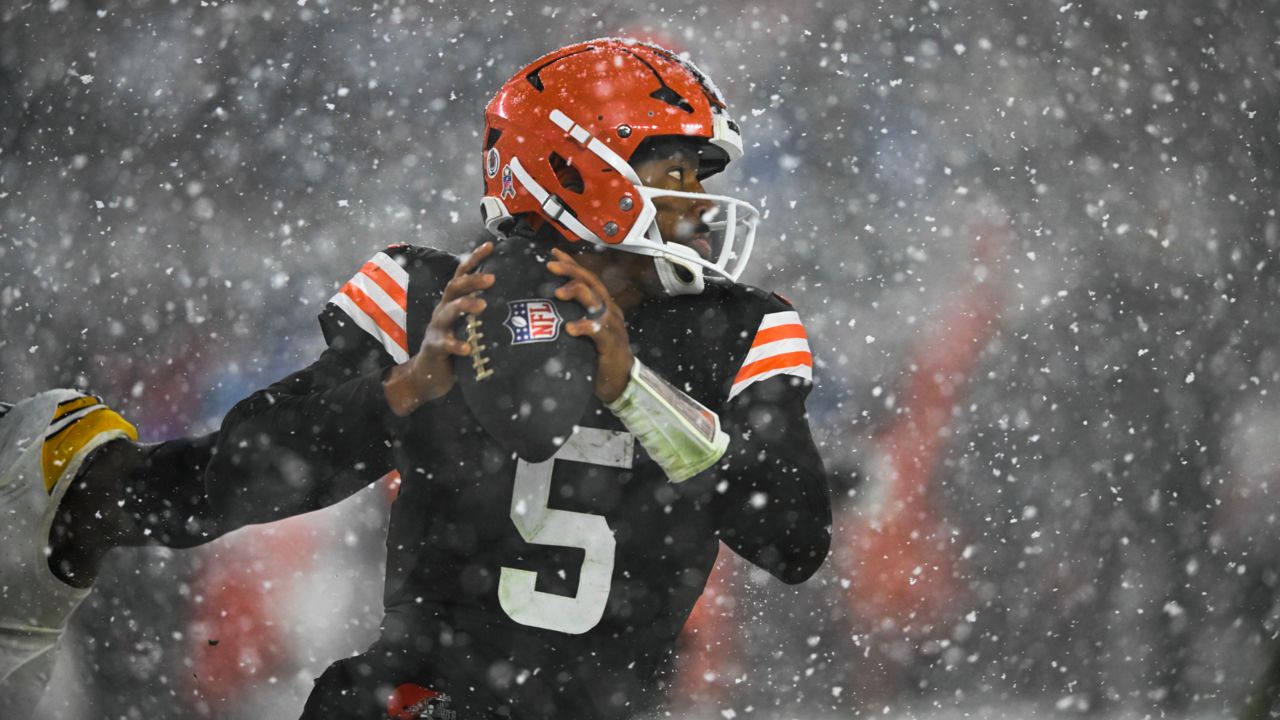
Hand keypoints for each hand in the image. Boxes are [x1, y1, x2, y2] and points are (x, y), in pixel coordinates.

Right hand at [383, 242, 494, 415]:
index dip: (474, 259)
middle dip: (472, 280)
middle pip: (455, 288)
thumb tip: (515, 298)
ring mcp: (437, 328)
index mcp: (453, 302)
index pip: (462, 275)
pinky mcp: (435, 348)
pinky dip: (456, 345)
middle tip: (492, 278)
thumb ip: (483, 311)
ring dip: (465, 306)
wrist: (426, 374)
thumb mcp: (468, 324)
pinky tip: (467, 348)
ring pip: (448, 312)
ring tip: (482, 305)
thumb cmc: (455, 345)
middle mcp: (443, 310)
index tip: (490, 246)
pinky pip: (445, 344)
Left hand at [547, 247, 633, 402]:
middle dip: (571, 271)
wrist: (619, 381)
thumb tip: (542, 307)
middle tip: (550, 265)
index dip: (572, 264)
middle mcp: (609, 311)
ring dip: (577, 293)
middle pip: (592, 283)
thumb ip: (571, 317)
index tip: (553, 253)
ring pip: (597, 301)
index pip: (587, 278)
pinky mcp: (612, 344)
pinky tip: (570, 328)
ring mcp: (612, 326)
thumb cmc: (597, 356)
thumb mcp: (584, 331)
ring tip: (558, 292)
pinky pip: (599, 331)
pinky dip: (585, 327)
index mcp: (602, 305)